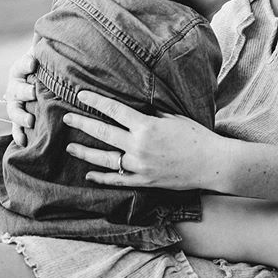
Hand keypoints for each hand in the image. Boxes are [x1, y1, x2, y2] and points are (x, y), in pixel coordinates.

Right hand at [5, 48, 37, 146]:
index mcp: (20, 69)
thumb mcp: (44, 54)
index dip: (26, 63)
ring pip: (13, 111)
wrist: (38, 81)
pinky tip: (24, 142)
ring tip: (30, 121)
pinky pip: (16, 129)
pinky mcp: (19, 120)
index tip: (33, 63)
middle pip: (16, 89)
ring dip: (20, 116)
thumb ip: (45, 43)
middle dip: (24, 91)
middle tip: (33, 92)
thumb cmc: (44, 65)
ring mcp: (15, 104)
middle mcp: (15, 87)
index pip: (20, 65)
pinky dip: (18, 135)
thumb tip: (48, 25)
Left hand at [63, 91, 225, 189]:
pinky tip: (89, 174)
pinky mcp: (143, 181)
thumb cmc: (195, 135)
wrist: (210, 163)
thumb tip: (134, 109)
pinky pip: (117, 180)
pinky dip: (102, 178)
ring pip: (105, 159)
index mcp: (146, 125)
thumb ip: (150, 113)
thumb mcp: (173, 116)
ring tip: (70, 147)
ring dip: (85, 153)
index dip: (95, 101)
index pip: (114, 110)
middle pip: (103, 132)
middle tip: (66, 118)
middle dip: (82, 124)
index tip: (80, 95)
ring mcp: (139, 166)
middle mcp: (139, 146)